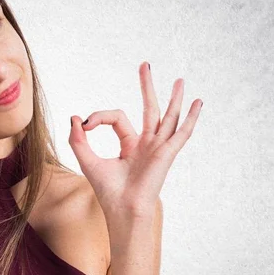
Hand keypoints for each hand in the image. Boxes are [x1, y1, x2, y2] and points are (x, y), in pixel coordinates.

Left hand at [68, 61, 202, 219]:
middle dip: (147, 86)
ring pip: (167, 117)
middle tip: (144, 65)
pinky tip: (198, 103)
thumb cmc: (108, 191)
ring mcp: (158, 148)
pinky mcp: (166, 154)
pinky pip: (181, 133)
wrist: (122, 209)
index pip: (117, 117)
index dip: (99, 117)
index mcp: (130, 144)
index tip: (85, 125)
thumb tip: (76, 117)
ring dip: (174, 98)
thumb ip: (78, 140)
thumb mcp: (88, 160)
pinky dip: (190, 118)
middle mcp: (147, 144)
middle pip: (149, 108)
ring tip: (180, 80)